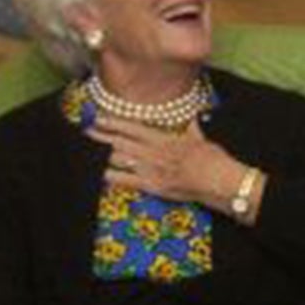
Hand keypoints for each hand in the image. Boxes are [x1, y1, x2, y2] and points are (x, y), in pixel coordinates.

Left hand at [88, 118, 244, 208]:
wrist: (220, 181)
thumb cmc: (213, 159)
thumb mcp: (201, 139)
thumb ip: (192, 129)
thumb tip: (193, 118)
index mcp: (165, 138)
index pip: (134, 128)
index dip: (114, 122)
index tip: (99, 118)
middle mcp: (154, 152)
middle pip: (121, 142)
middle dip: (101, 137)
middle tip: (84, 132)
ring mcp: (152, 169)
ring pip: (120, 159)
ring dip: (101, 155)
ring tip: (86, 150)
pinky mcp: (153, 186)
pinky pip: (127, 181)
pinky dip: (111, 177)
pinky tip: (99, 174)